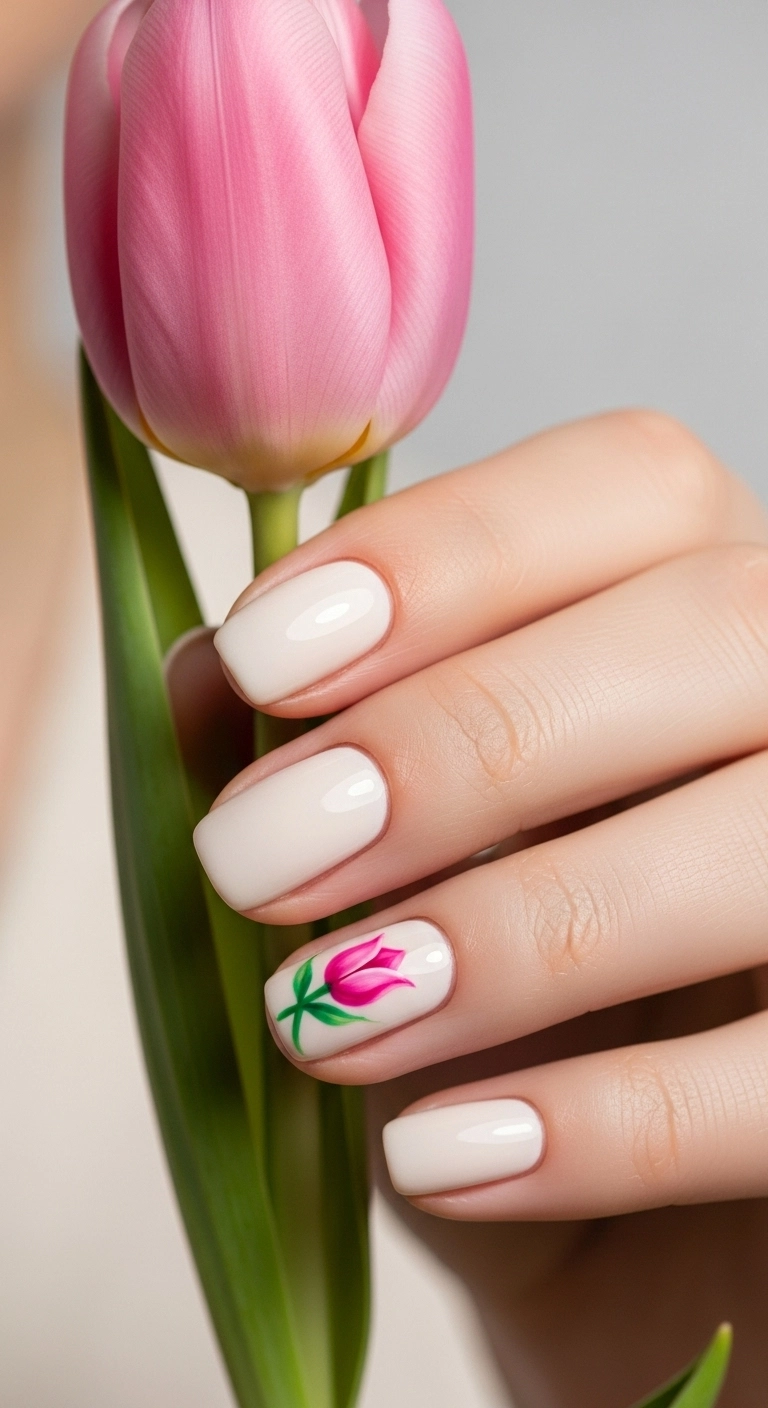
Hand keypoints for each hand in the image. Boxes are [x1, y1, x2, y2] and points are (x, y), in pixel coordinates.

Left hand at [191, 411, 767, 1405]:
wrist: (630, 1247)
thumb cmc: (506, 1033)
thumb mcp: (392, 892)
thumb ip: (312, 766)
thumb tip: (198, 675)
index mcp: (707, 613)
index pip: (637, 485)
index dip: (451, 551)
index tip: (262, 657)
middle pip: (720, 624)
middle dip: (468, 735)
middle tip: (262, 853)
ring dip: (524, 926)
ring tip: (328, 1017)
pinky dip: (610, 1122)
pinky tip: (441, 1159)